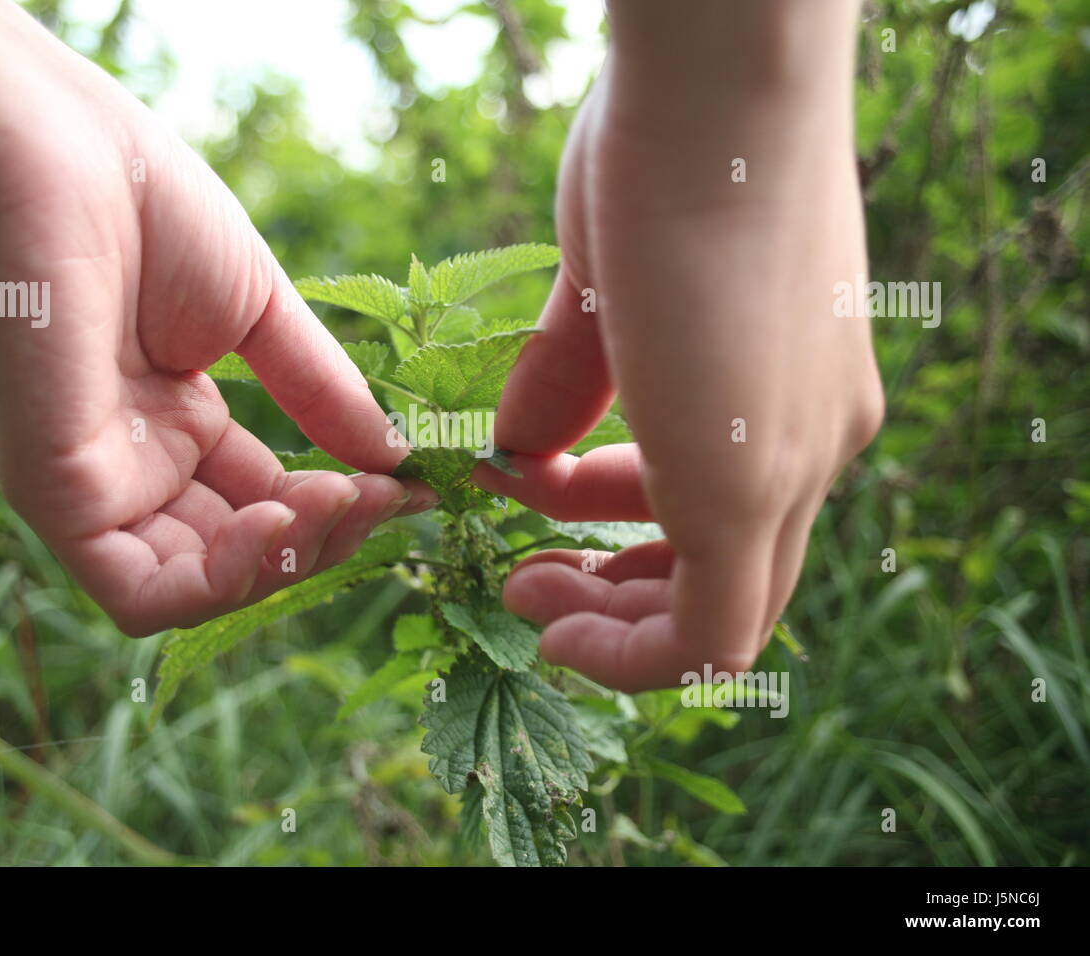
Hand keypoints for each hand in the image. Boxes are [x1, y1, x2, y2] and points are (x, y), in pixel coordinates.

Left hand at [0, 0, 431, 634]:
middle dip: (319, 540)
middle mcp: (134, 464)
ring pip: (195, 590)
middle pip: (238, 555)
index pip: (265, 502)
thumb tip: (396, 461)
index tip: (411, 488)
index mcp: (175, 422)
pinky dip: (222, 581)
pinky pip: (141, 594)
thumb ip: (322, 394)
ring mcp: (92, 485)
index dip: (339, 507)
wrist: (63, 154)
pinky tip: (278, 518)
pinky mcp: (54, 495)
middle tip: (379, 497)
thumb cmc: (151, 210)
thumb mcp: (262, 316)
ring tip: (338, 502)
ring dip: (281, 566)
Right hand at [475, 0, 882, 691]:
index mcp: (798, 388)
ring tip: (525, 591)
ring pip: (729, 610)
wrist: (720, 79)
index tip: (538, 494)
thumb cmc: (663, 146)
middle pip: (736, 569)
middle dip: (621, 588)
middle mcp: (820, 437)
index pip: (728, 492)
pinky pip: (711, 636)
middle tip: (531, 575)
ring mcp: (800, 464)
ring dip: (617, 622)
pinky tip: (554, 627)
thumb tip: (516, 450)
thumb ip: (572, 379)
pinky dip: (632, 657)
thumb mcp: (607, 282)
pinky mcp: (754, 489)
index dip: (621, 515)